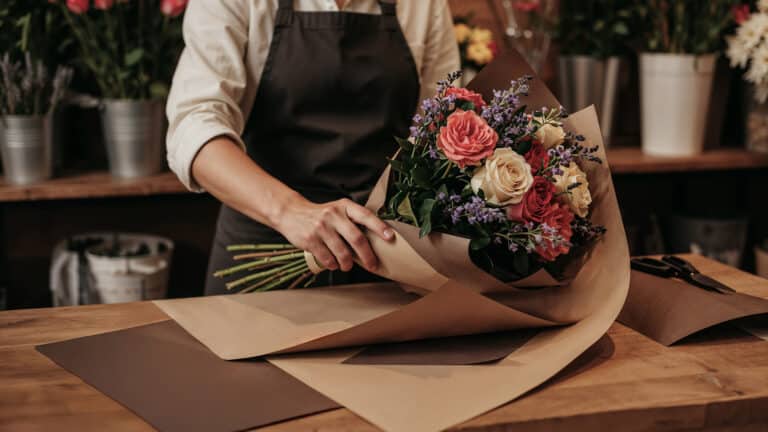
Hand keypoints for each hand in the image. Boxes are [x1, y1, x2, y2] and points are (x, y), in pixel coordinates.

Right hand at [273, 197, 393, 271]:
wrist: (291, 213)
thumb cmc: (321, 215)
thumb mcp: (338, 210)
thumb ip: (353, 221)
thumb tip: (376, 242)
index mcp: (344, 206)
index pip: (366, 216)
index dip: (379, 227)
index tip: (390, 237)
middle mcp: (334, 215)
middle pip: (357, 239)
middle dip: (367, 256)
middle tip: (372, 265)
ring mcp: (321, 227)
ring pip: (343, 253)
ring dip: (348, 264)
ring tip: (348, 265)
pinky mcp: (311, 240)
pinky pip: (328, 259)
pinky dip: (333, 265)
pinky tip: (333, 262)